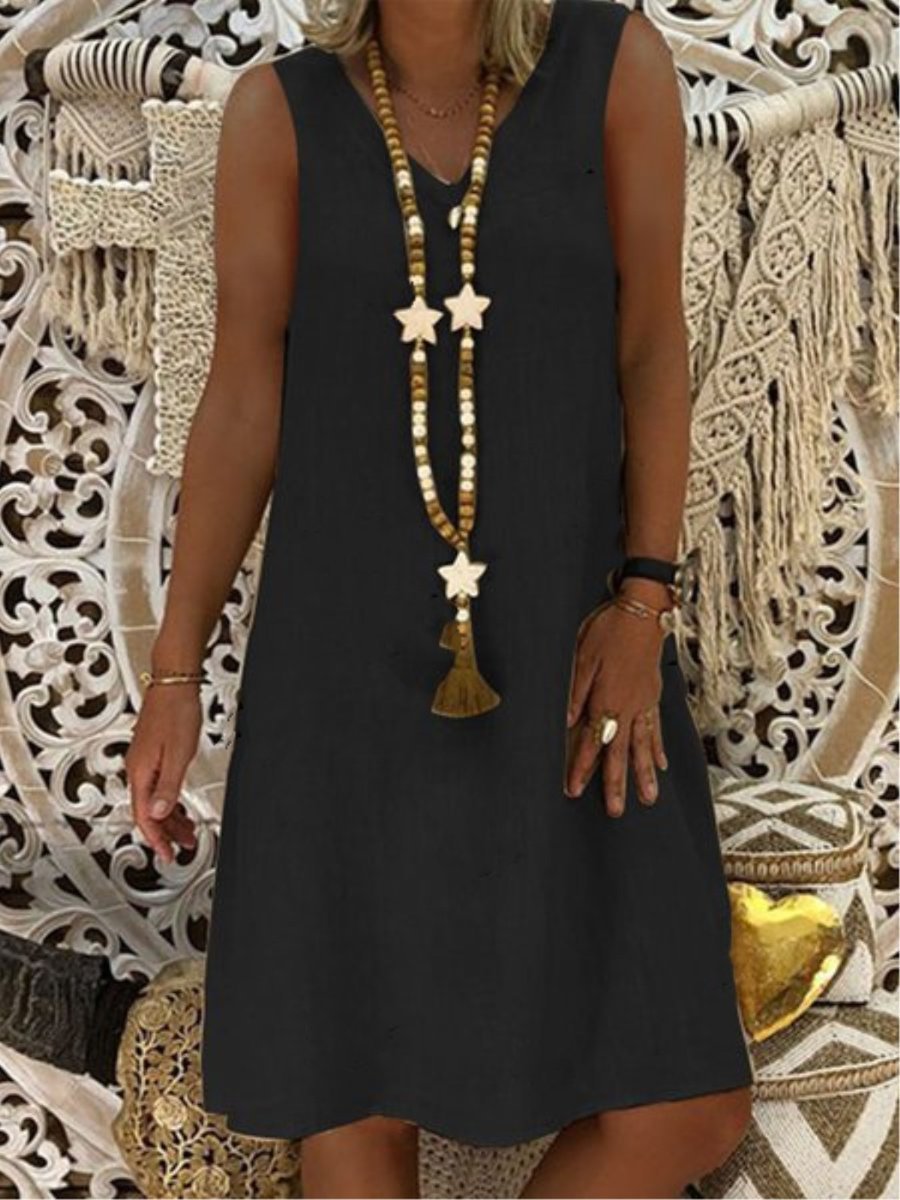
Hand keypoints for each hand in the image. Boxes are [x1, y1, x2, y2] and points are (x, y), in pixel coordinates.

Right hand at [126, 685, 200, 864]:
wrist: (174, 685)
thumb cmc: (177, 712)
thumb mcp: (179, 755)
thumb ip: (168, 787)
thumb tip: (157, 813)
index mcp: (141, 772)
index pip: (143, 816)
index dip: (156, 839)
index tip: (167, 854)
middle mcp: (138, 768)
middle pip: (148, 811)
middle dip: (166, 832)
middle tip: (182, 845)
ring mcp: (144, 761)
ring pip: (153, 799)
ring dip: (170, 817)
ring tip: (187, 829)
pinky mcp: (152, 753)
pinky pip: (157, 786)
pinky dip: (169, 799)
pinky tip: (180, 804)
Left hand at [564, 600, 668, 814]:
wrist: (643, 612)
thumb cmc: (610, 630)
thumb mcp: (582, 657)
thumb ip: (575, 692)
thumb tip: (566, 722)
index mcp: (606, 699)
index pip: (591, 741)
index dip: (582, 767)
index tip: (574, 789)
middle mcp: (628, 708)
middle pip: (620, 753)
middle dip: (616, 783)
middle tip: (615, 811)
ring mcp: (644, 704)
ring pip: (643, 747)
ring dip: (644, 775)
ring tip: (647, 800)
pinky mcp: (654, 697)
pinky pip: (656, 729)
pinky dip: (658, 749)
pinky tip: (660, 766)